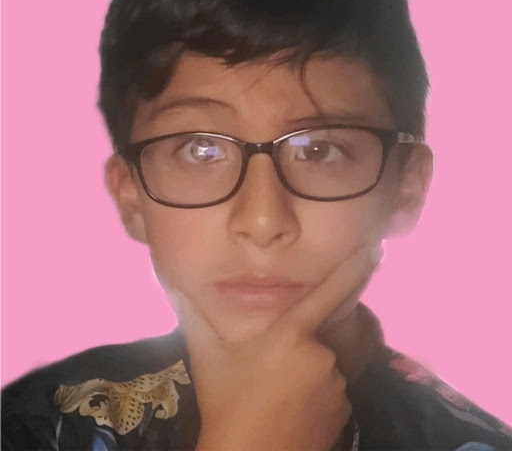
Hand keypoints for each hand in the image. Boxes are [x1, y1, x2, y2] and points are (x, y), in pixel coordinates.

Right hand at [170, 244, 380, 450]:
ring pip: (325, 362)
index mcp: (291, 335)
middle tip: (270, 370)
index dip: (354, 270)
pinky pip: (333, 386)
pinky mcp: (345, 410)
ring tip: (277, 392)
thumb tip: (174, 284)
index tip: (374, 250)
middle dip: (300, 342)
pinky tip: (292, 406)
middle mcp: (322, 355)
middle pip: (318, 334)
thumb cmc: (225, 405)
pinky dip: (317, 389)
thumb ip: (193, 316)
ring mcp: (337, 385)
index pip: (329, 294)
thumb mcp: (208, 358)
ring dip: (308, 367)